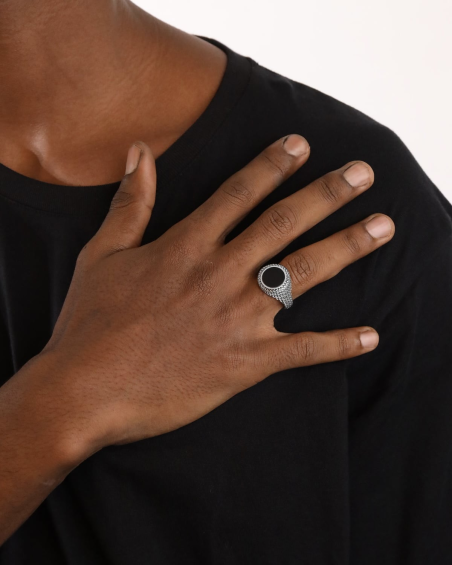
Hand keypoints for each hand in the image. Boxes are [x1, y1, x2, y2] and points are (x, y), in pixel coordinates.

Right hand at [39, 135, 393, 453]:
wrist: (84, 392)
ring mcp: (236, 319)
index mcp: (185, 247)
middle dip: (328, 194)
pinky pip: (302, 351)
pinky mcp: (244, 363)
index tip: (301, 145)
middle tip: (364, 172)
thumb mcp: (101, 255)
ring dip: (347, 248)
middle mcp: (219, 275)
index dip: (273, 165)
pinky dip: (338, 344)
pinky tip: (370, 336)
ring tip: (384, 228)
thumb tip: (140, 152)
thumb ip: (130, 203)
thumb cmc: (89, 323)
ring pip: (303, 275)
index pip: (239, 194)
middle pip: (284, 224)